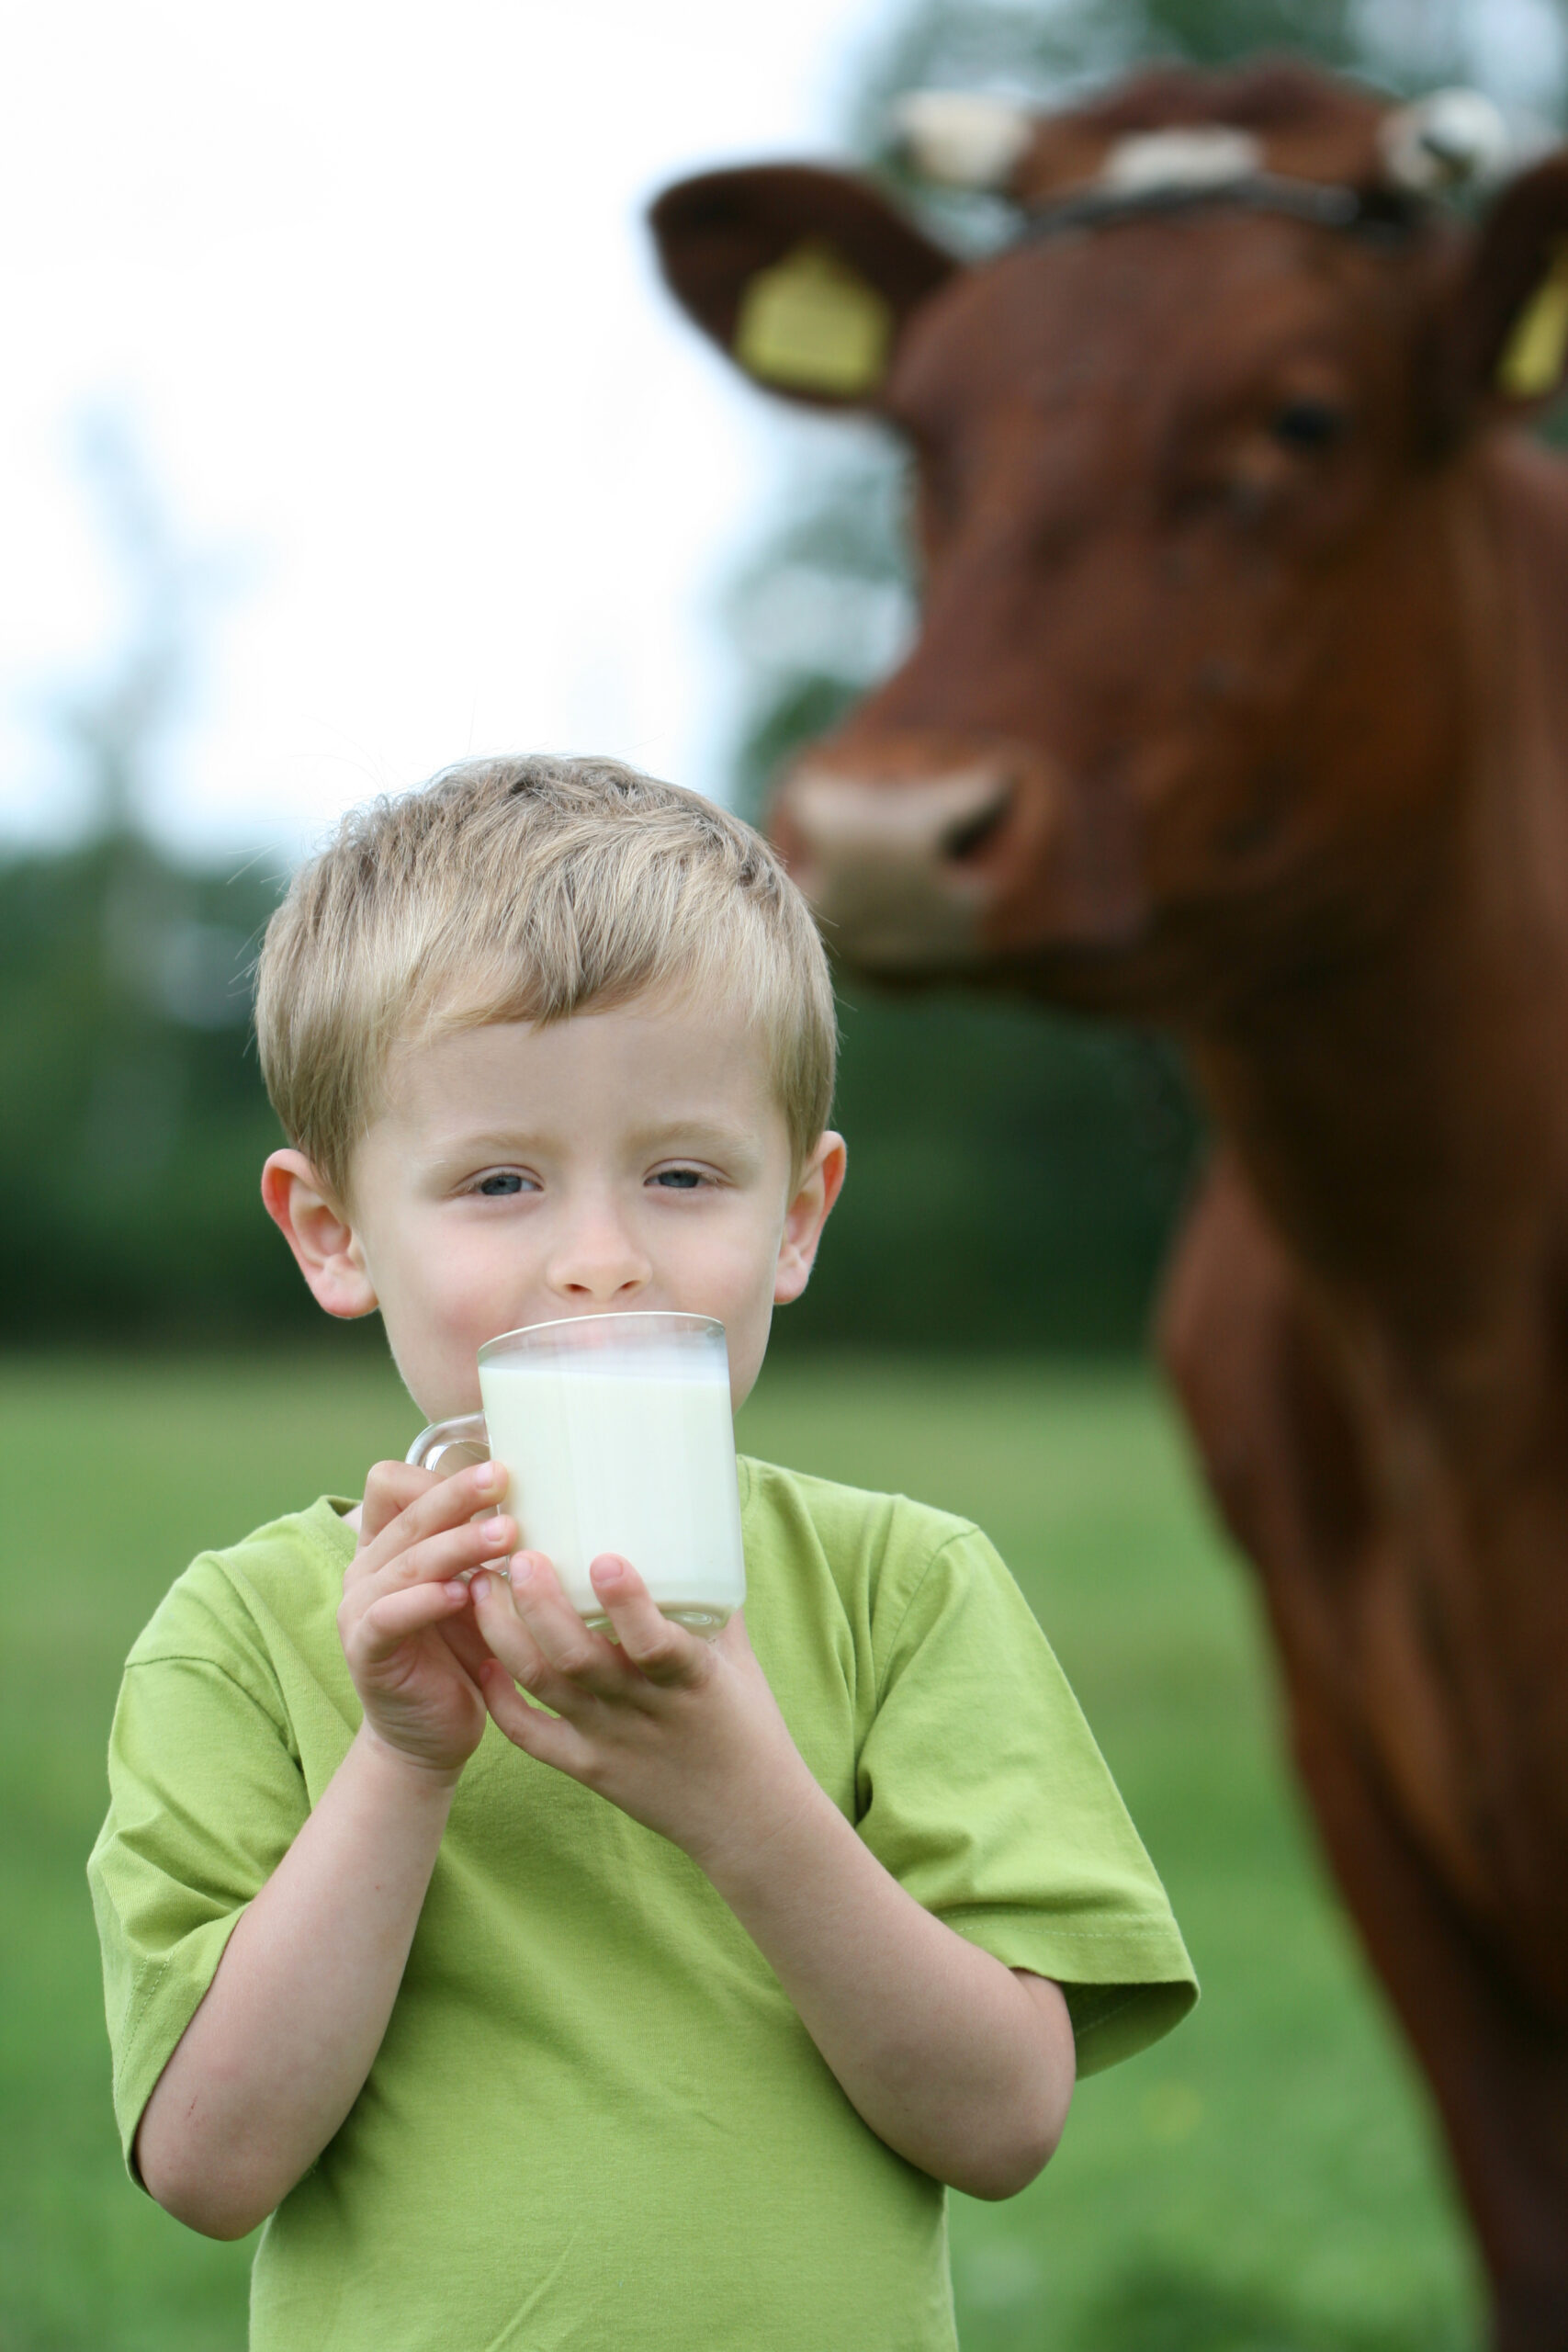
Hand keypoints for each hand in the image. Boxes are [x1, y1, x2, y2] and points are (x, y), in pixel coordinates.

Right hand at [340, 1461, 517, 1778]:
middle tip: (504, 1479)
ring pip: (406, 1560)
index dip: (437, 1475)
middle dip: (458, 1494)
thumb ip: (489, 1550)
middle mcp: (367, 1568)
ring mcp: (359, 1608)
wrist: (431, 1736)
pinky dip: (424, 1600)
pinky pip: (388, 1615)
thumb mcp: (479, 1592)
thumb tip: (555, 1499)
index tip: (495, 1470)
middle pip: (406, 1513)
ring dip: (457, 1543)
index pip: (392, 1484)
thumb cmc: (462, 1654)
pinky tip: (463, 1593)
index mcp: (389, 1545)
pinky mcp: (365, 1650)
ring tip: (506, 1534)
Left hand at [470, 1552, 814, 1866]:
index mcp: (692, 1681)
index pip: (657, 1644)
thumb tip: (692, 1535)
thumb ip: (708, 1603)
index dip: (628, 1604)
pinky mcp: (587, 1768)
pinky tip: (485, 1660)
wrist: (747, 1820)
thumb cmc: (748, 1727)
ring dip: (505, 1633)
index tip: (604, 1559)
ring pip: (543, 1684)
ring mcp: (609, 1741)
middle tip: (519, 1557)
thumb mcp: (739, 1661)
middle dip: (540, 1605)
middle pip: (577, 1659)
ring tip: (483, 1588)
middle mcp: (644, 1712)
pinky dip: (501, 1699)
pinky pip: (530, 1736)